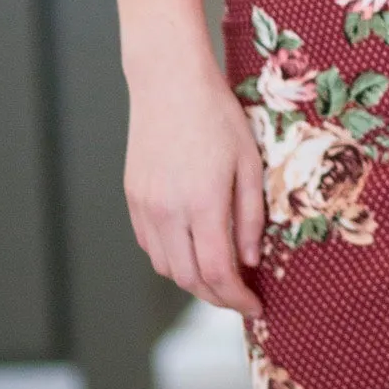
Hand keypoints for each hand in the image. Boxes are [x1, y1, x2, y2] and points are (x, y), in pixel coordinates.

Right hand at [123, 50, 267, 318]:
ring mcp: (145, 205)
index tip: (255, 307)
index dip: (237, 299)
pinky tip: (192, 248)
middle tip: (240, 297)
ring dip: (193, 280)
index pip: (217, 272)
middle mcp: (168, 210)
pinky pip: (150, 245)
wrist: (168, 82)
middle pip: (188, 279)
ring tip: (219, 274)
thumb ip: (250, 217)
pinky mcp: (132, 197)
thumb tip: (250, 261)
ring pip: (165, 267)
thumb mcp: (249, 163)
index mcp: (202, 202)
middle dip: (216, 297)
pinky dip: (172, 258)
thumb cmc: (217, 116)